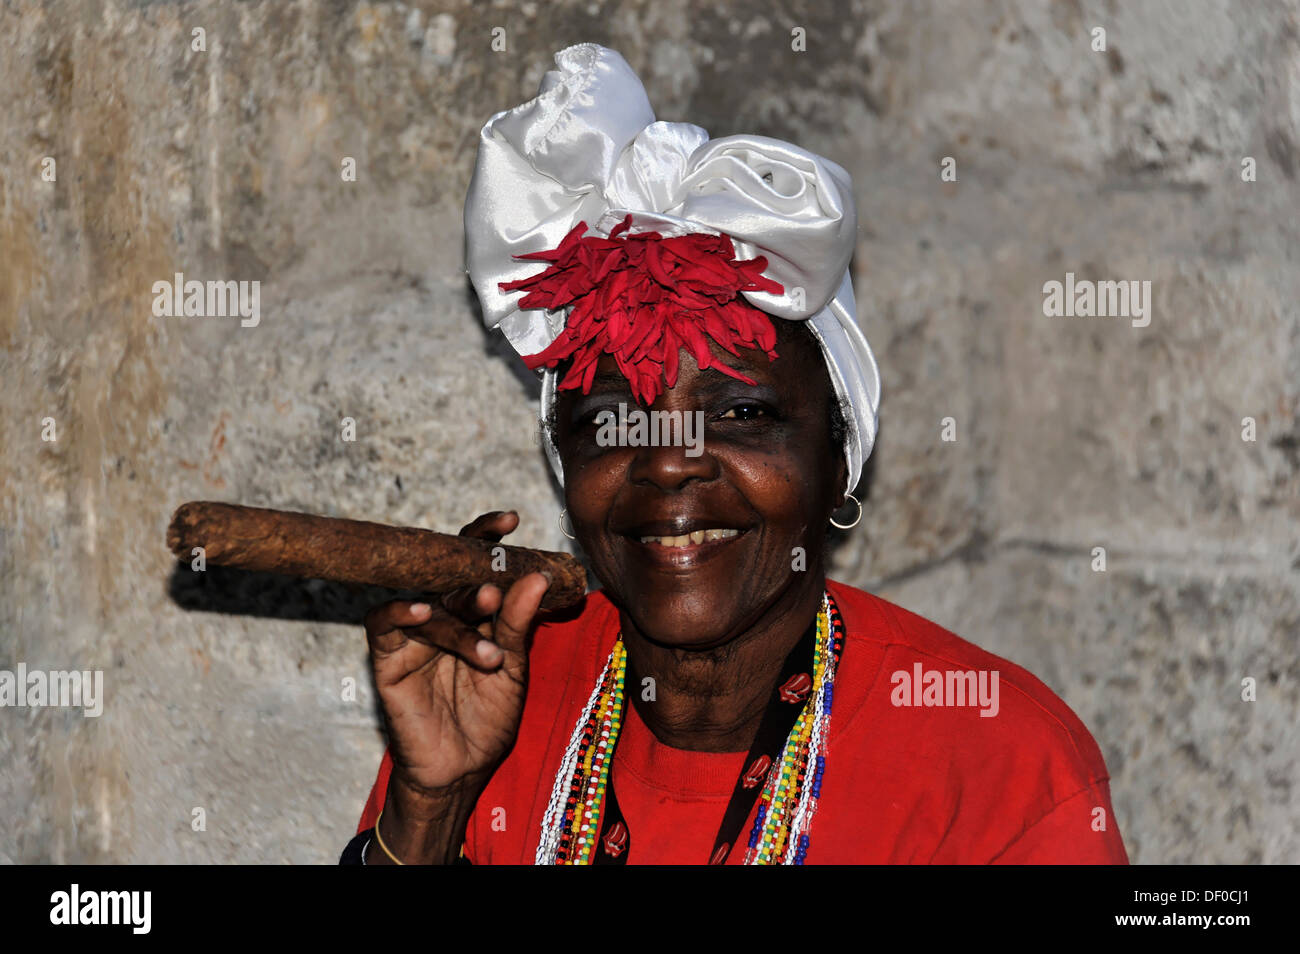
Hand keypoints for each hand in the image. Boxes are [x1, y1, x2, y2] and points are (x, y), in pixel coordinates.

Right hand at [363, 510, 550, 861]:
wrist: (461, 769)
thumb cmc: (488, 718)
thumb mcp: (514, 668)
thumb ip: (519, 623)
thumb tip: (537, 576)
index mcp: (473, 612)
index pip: (475, 563)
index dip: (487, 536)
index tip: (511, 520)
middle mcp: (442, 615)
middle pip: (448, 574)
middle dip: (473, 572)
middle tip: (497, 583)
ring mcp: (413, 635)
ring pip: (428, 601)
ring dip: (458, 615)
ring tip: (490, 640)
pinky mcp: (387, 657)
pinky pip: (384, 622)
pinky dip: (400, 610)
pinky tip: (422, 611)